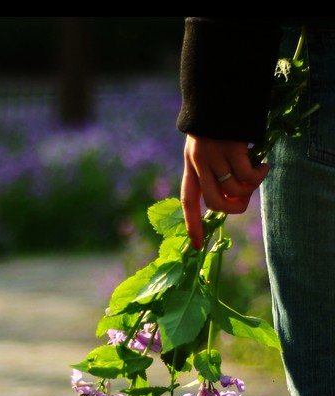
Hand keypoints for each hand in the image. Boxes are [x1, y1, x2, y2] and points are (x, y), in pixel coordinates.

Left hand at [181, 135, 269, 249]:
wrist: (219, 94)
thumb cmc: (218, 124)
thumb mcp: (207, 149)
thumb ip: (214, 170)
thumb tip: (235, 197)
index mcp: (191, 165)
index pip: (188, 201)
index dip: (192, 224)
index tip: (196, 245)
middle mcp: (199, 163)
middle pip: (216, 202)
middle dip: (235, 208)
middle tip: (246, 200)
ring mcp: (214, 156)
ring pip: (234, 190)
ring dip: (250, 188)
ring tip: (258, 174)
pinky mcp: (231, 148)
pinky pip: (248, 175)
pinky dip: (260, 175)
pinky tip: (263, 165)